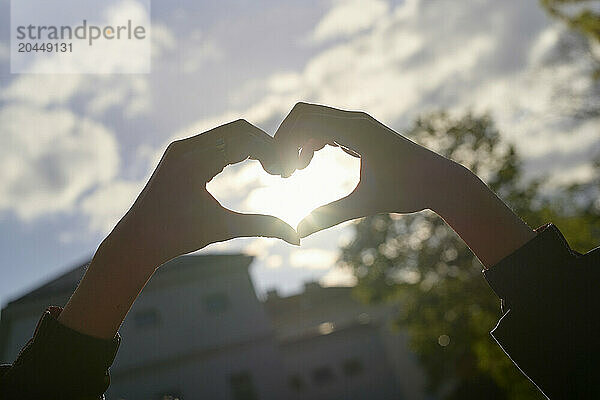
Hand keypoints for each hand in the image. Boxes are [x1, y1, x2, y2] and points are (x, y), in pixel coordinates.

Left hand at [116, 119, 299, 265]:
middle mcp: (186, 147)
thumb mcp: (222, 229)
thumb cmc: (176, 238)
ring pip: (228, 133)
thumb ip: (262, 227)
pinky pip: (217, 140)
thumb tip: (297, 237)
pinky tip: (253, 166)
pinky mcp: (180, 153)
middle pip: (239, 129)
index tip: (287, 174)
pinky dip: (239, 149)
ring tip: (272, 169)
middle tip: (282, 171)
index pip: (244, 139)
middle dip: (266, 146)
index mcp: (194, 161)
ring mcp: (181, 147)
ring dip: (253, 146)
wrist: (136, 241)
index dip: (272, 151)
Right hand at [274, 102, 452, 236]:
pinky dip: (311, 141)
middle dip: (286, 140)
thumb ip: (329, 215)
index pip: (304, 121)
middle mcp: (356, 120)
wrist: (441, 180)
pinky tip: (310, 164)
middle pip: (304, 115)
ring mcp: (359, 124)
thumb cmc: (409, 190)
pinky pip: (326, 127)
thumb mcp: (366, 204)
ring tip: (296, 172)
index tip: (283, 175)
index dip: (284, 144)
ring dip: (298, 141)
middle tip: (284, 173)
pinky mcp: (361, 132)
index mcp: (356, 130)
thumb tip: (298, 233)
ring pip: (314, 120)